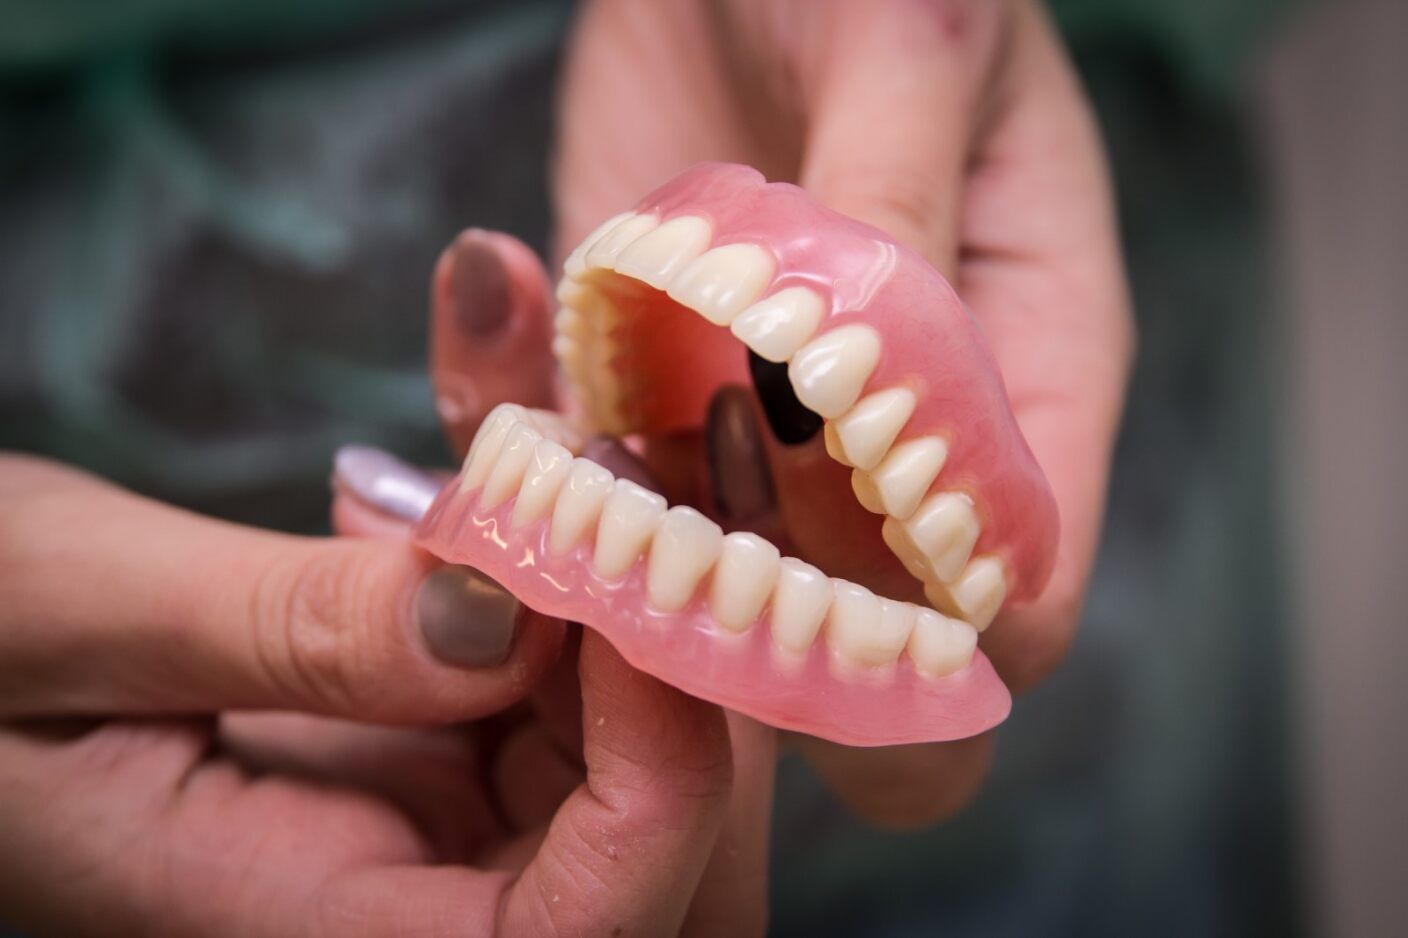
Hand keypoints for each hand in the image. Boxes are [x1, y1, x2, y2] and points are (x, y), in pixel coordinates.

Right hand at [0, 454, 770, 935]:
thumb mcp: (66, 615)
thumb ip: (288, 631)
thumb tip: (507, 612)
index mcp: (306, 930)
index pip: (577, 931)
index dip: (664, 777)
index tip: (643, 573)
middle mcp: (405, 903)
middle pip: (658, 840)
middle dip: (673, 645)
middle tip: (620, 459)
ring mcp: (438, 821)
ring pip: (631, 727)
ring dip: (622, 556)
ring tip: (550, 401)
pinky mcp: (443, 738)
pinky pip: (566, 653)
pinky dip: (560, 537)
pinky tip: (507, 408)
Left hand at [556, 0, 1132, 824]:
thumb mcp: (906, 42)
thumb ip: (900, 205)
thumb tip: (879, 390)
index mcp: (1031, 352)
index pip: (1027, 575)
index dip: (945, 639)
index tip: (830, 617)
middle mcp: (908, 422)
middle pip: (877, 624)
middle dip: (780, 646)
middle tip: (669, 589)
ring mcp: (777, 418)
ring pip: (728, 582)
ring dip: (641, 578)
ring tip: (571, 505)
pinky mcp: (657, 387)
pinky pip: (610, 486)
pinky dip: (557, 493)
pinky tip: (513, 446)